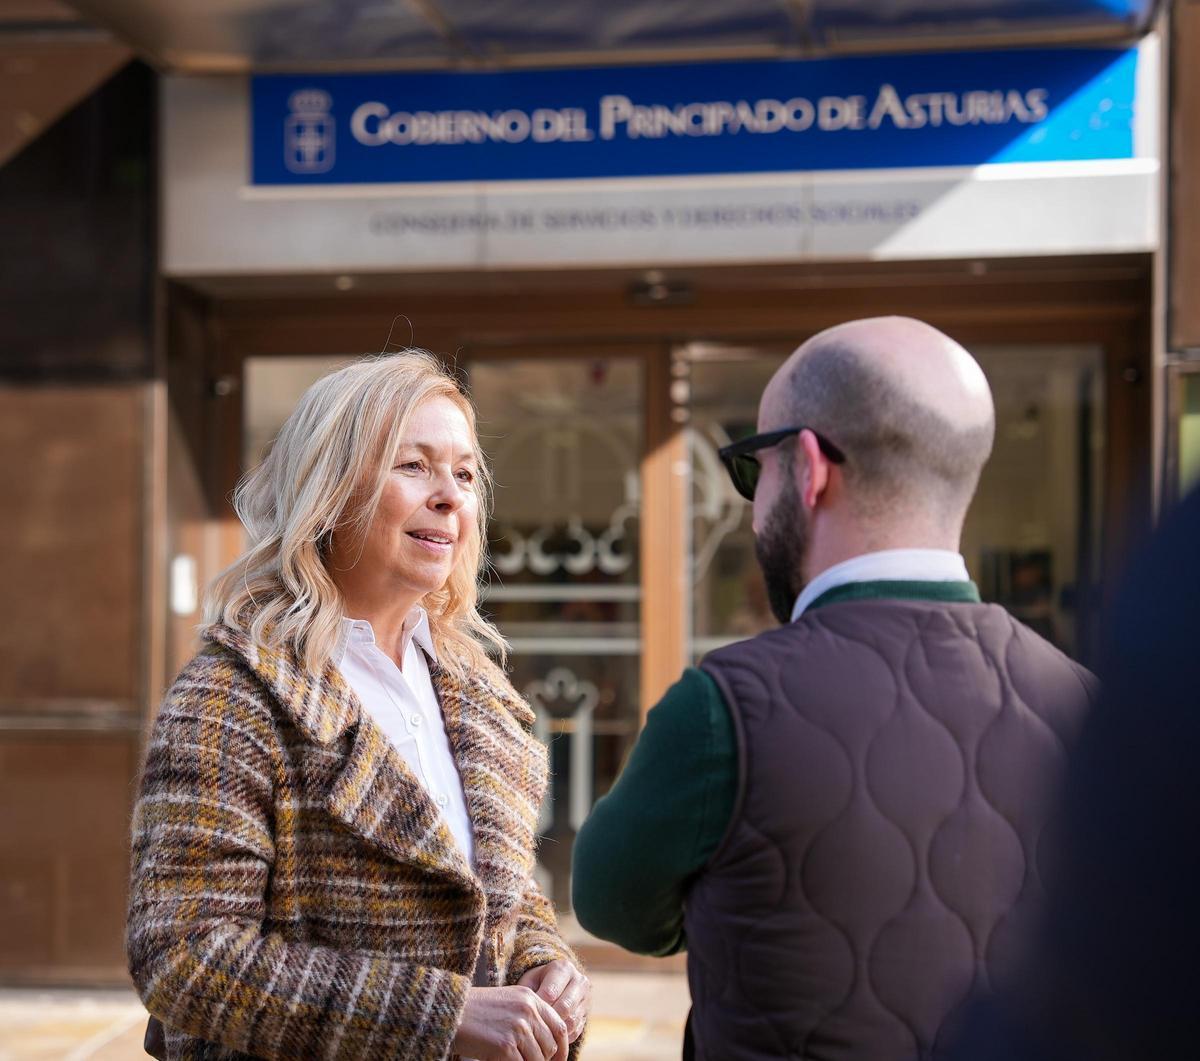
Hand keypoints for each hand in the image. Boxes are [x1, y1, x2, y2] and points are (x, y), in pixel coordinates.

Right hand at [451, 985, 568, 1060]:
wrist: (450, 1011)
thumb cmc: (477, 1010)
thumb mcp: (508, 1003)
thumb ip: (529, 1017)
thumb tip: (548, 1046)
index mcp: (531, 998)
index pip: (560, 1026)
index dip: (562, 1048)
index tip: (557, 1060)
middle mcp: (528, 1011)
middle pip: (550, 1046)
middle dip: (544, 1060)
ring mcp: (517, 1028)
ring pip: (538, 1059)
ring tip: (513, 1060)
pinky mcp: (505, 1045)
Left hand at [517, 959, 590, 1043]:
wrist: (555, 985)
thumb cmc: (537, 983)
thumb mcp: (529, 981)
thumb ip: (527, 993)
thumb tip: (525, 1012)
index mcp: (563, 968)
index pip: (550, 993)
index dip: (536, 1007)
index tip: (525, 1017)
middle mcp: (579, 981)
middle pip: (565, 1008)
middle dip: (547, 1020)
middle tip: (533, 1029)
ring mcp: (585, 998)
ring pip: (572, 1021)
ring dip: (555, 1031)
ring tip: (540, 1035)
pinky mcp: (586, 1015)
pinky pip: (576, 1031)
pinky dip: (562, 1037)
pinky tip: (549, 1038)